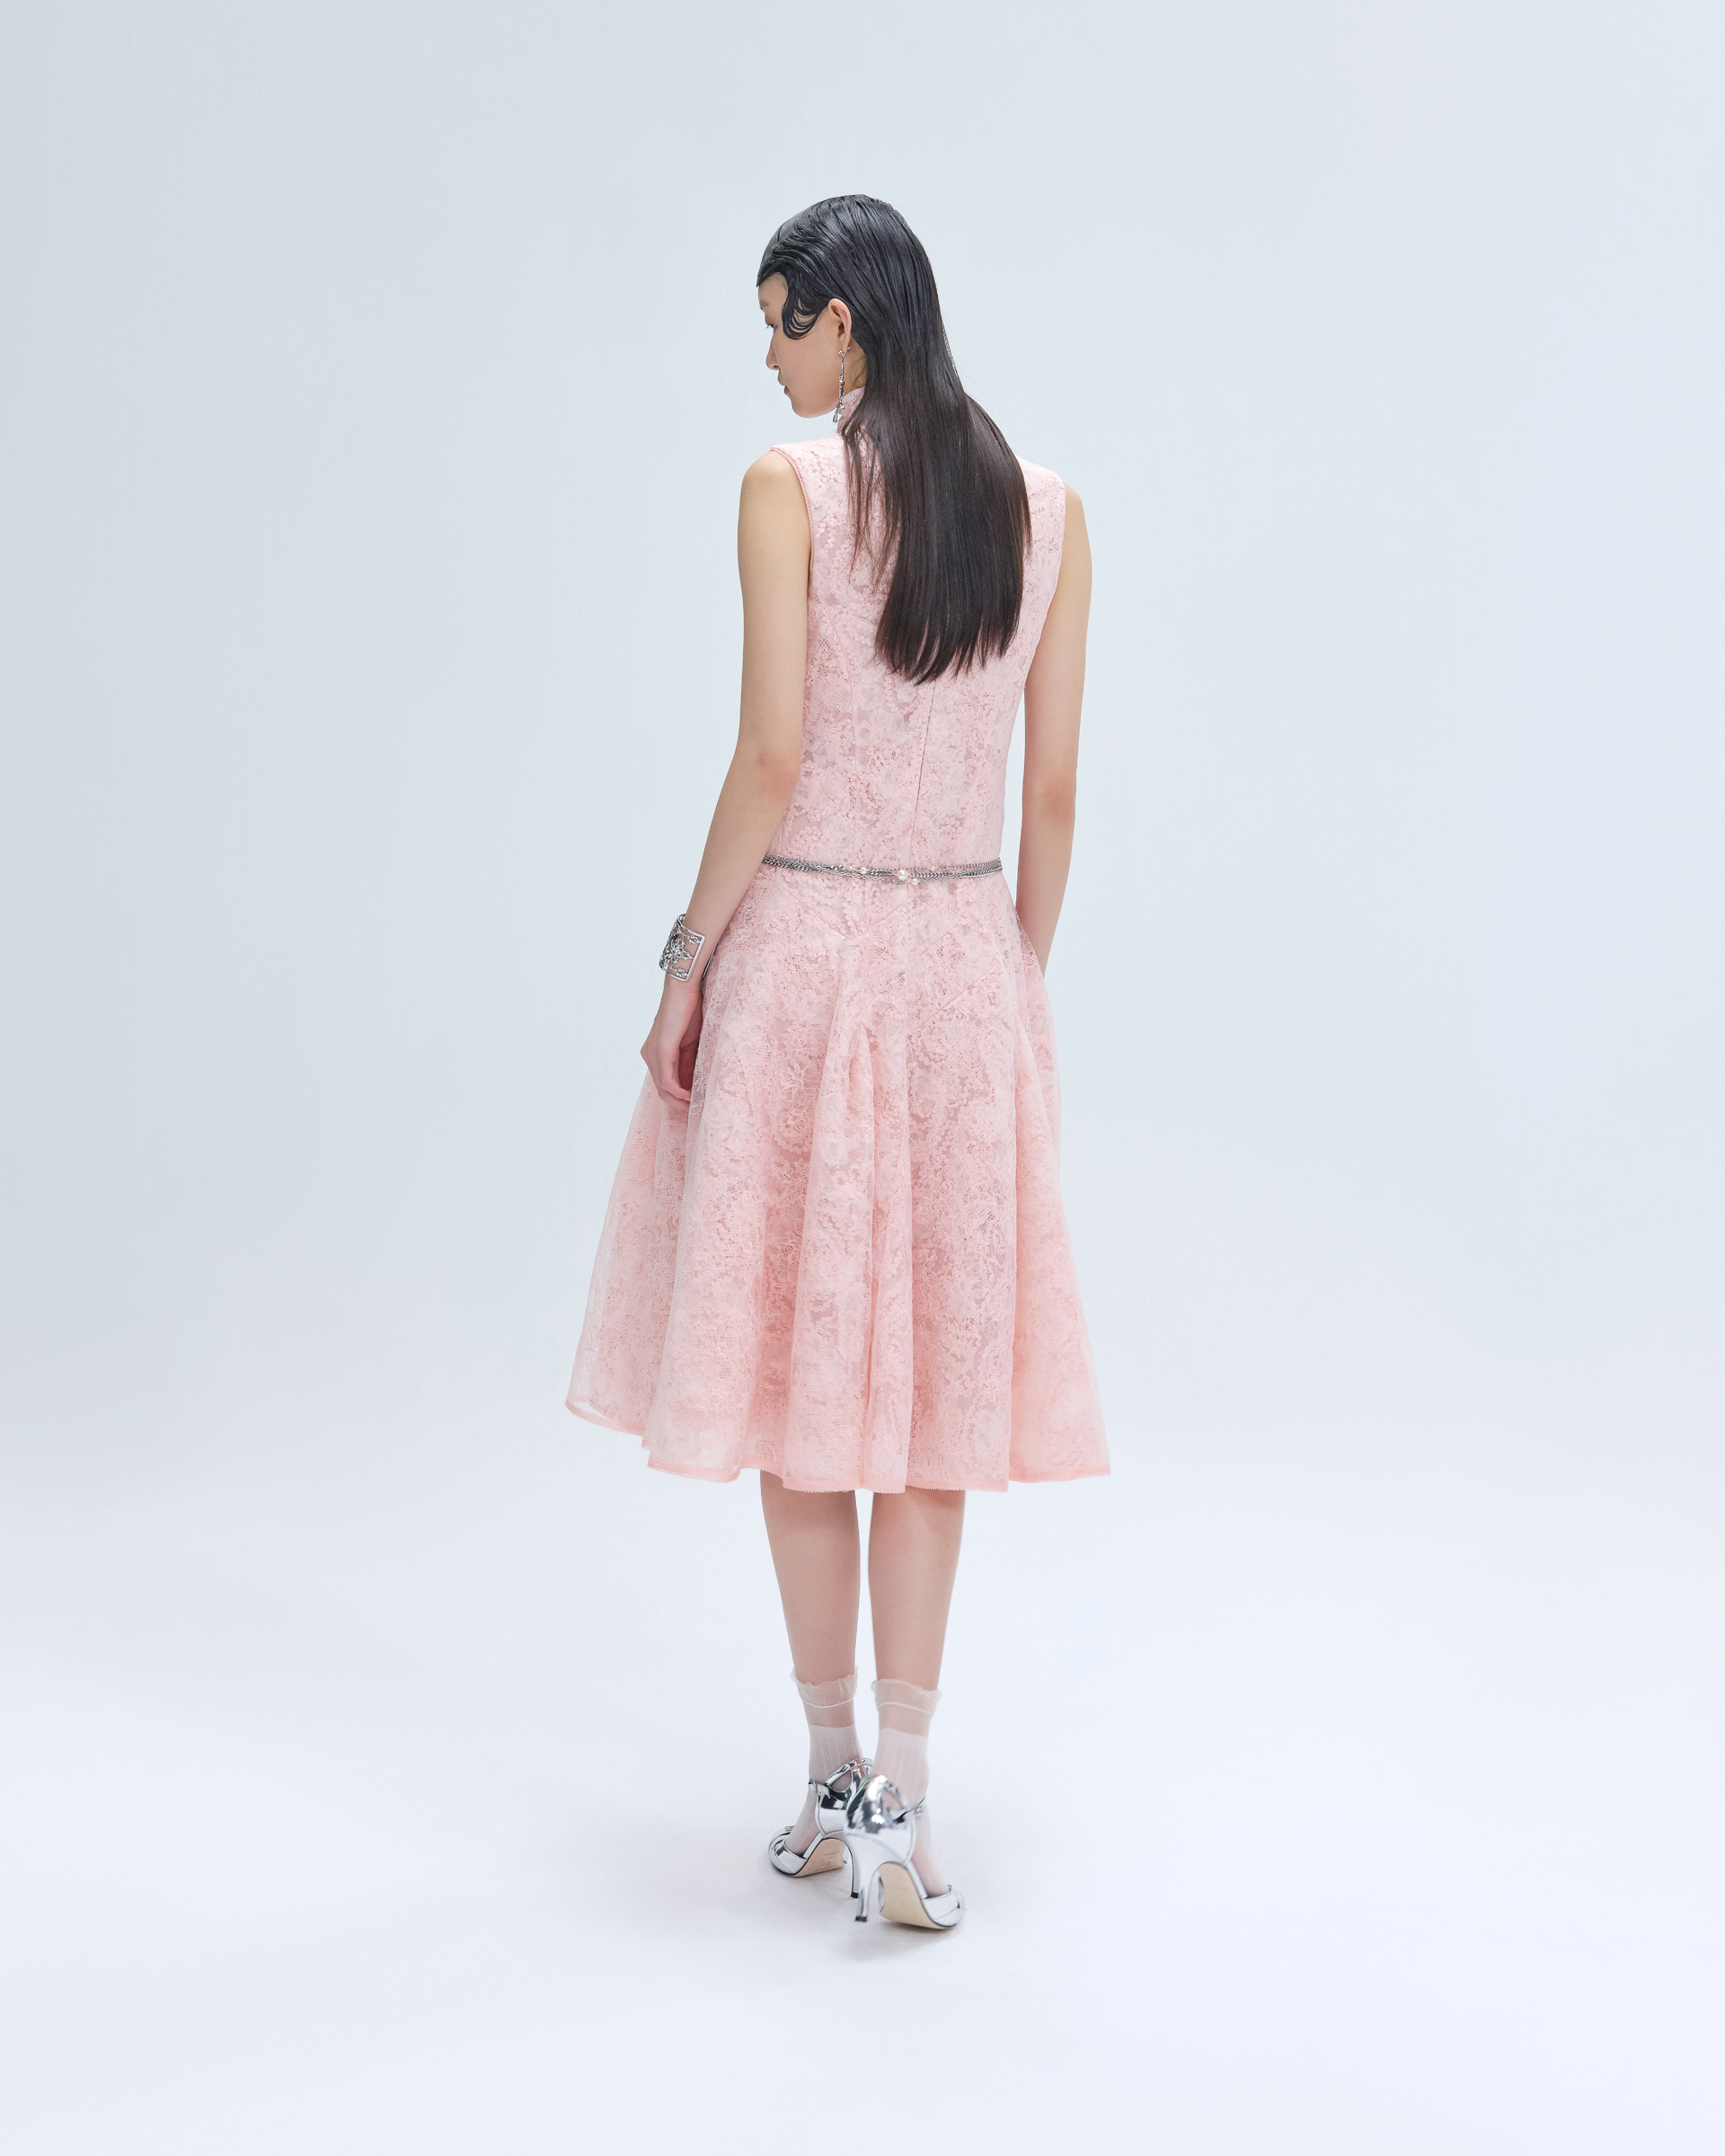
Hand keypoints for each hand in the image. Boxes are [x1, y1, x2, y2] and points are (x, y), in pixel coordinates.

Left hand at [641, 973, 704, 1104]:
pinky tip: (690, 1097)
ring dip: (680, 1102)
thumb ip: (689, 1063)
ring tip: (695, 1109)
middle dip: (678, 1105)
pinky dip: (679, 1093)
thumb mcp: (691, 1043)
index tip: (694, 1107)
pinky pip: (667, 1081)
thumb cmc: (689, 1010)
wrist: (684, 989)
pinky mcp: (661, 1051)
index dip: (679, 1098)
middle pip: (662, 1090)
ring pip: (663, 1089)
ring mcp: (653, 1053)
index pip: (665, 1083)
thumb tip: (694, 1085)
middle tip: (695, 1114)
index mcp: (655, 1052)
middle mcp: (649, 1055)